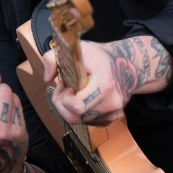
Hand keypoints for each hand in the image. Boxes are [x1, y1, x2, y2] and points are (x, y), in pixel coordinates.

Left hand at [43, 36, 172, 126]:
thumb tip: (47, 79)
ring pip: (80, 121)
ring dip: (72, 109)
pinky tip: (85, 98)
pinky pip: (89, 122)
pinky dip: (82, 113)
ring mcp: (114, 112)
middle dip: (64, 105)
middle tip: (67, 89)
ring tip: (76, 92)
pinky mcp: (113, 118)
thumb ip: (53, 59)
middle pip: (74, 118)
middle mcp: (112, 102)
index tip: (67, 85)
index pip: (77, 106)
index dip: (65, 98)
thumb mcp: (75, 50)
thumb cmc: (98, 57)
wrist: (125, 64)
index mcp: (104, 84)